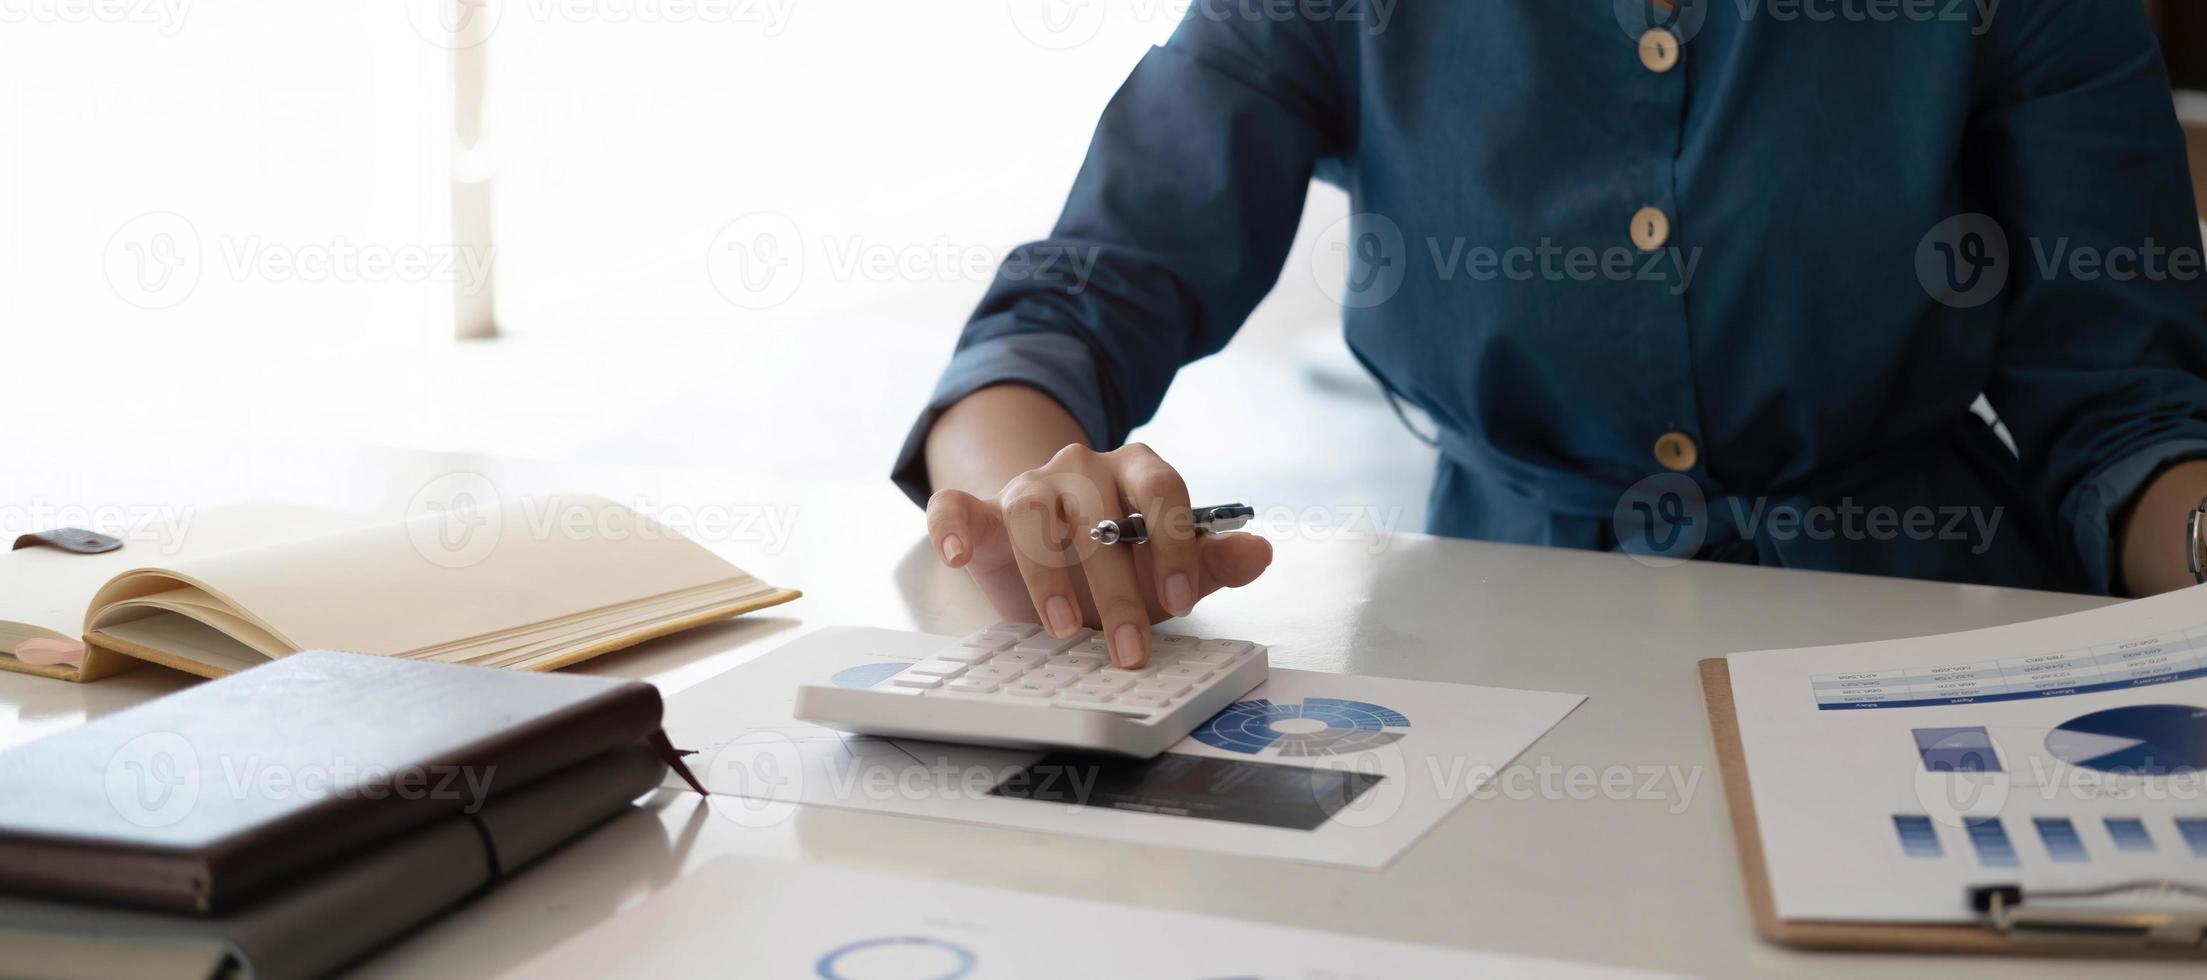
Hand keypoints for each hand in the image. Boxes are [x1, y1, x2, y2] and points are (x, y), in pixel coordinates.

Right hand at [925, 443, 1271, 667]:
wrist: (1060, 553)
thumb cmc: (1121, 562)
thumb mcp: (1170, 568)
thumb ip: (1213, 561)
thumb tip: (1261, 552)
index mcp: (1136, 470)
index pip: (1161, 489)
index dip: (1172, 542)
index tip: (1181, 602)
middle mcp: (1080, 467)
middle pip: (1096, 508)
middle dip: (1117, 584)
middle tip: (1130, 646)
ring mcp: (1027, 485)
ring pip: (1030, 507)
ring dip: (1048, 571)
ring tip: (1065, 628)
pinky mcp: (980, 512)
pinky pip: (954, 506)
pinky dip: (949, 526)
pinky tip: (954, 556)